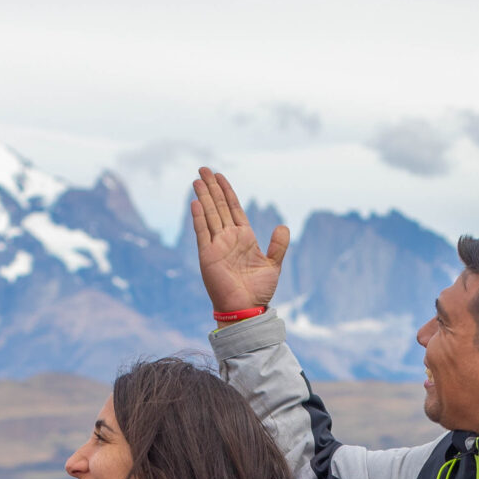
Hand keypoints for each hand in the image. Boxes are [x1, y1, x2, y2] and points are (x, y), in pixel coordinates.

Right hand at [191, 169, 288, 314]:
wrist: (246, 309)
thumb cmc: (259, 291)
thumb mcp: (274, 265)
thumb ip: (278, 245)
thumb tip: (283, 226)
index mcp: (243, 237)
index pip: (233, 208)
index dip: (226, 191)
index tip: (219, 175)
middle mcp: (228, 238)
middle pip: (218, 206)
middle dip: (211, 187)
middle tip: (203, 169)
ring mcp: (216, 245)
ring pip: (209, 214)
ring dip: (203, 197)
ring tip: (197, 179)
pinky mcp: (207, 255)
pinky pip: (202, 232)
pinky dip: (198, 217)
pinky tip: (195, 202)